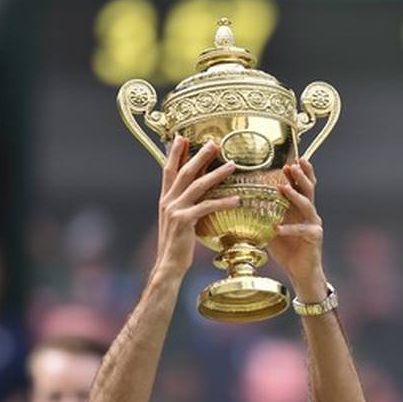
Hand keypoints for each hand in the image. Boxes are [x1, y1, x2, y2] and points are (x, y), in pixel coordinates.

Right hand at [153, 137, 240, 276]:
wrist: (168, 264)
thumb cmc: (177, 244)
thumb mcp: (176, 220)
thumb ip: (184, 205)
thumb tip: (196, 193)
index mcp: (165, 199)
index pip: (168, 170)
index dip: (174, 153)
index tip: (182, 137)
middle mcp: (168, 201)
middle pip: (184, 172)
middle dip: (199, 155)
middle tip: (214, 143)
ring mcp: (175, 210)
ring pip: (197, 185)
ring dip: (216, 174)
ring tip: (232, 165)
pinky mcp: (185, 221)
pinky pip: (207, 206)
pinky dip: (223, 202)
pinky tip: (237, 199)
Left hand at [271, 159, 327, 300]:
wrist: (301, 272)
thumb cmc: (287, 250)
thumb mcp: (272, 228)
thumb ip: (264, 215)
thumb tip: (241, 205)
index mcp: (300, 209)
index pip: (301, 185)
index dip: (298, 172)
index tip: (290, 160)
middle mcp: (309, 213)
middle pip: (309, 189)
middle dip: (301, 176)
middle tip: (291, 165)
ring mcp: (314, 224)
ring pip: (308, 204)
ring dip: (294, 195)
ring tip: (282, 187)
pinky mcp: (315, 237)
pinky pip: (302, 230)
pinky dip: (289, 228)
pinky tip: (277, 227)